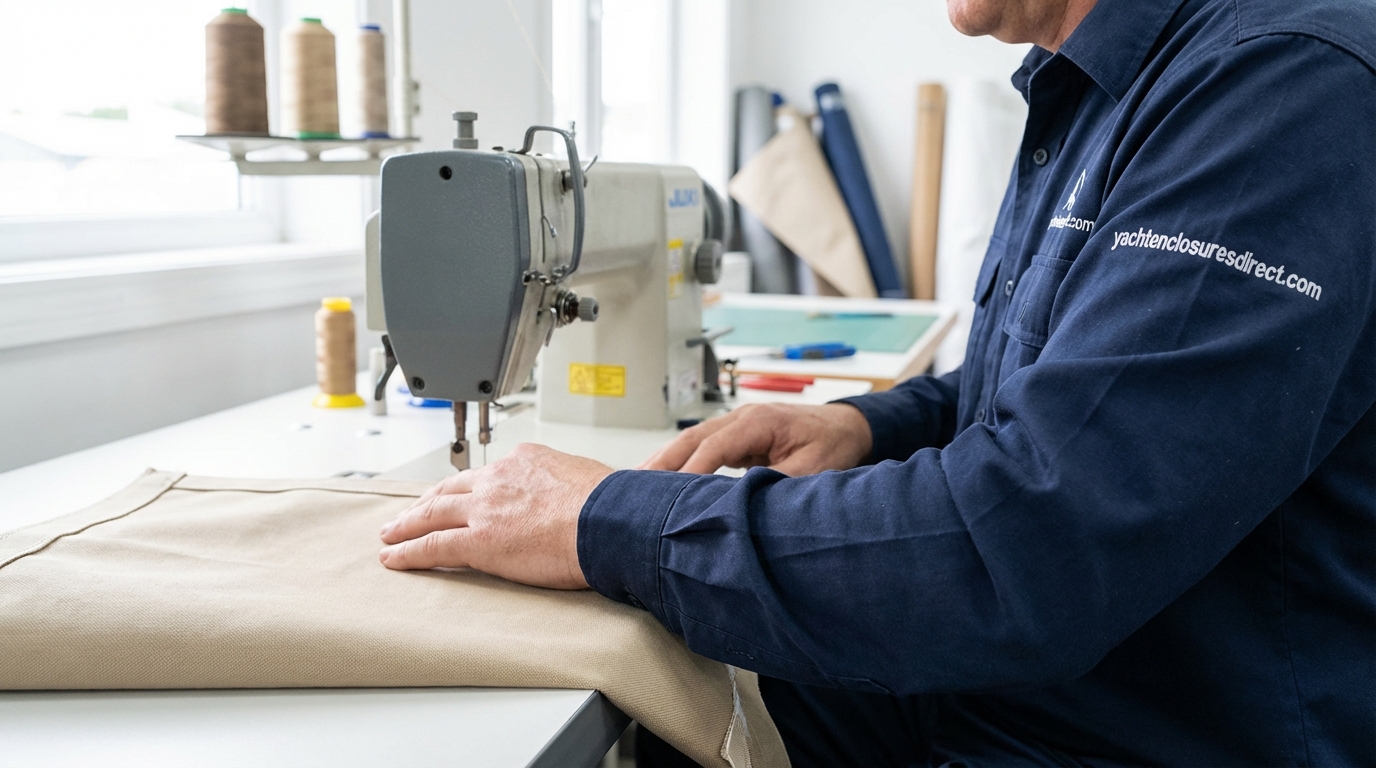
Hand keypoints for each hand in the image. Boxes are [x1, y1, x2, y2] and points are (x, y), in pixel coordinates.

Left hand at [378, 443, 612, 588]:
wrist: (610, 522)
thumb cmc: (612, 506)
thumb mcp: (590, 481)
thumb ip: (572, 487)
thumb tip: (583, 500)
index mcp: (527, 460)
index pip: (489, 474)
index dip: (469, 487)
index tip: (461, 495)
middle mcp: (500, 478)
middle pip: (452, 489)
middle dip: (427, 502)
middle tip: (409, 512)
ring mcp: (485, 508)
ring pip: (433, 515)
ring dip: (407, 525)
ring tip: (390, 535)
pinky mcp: (478, 540)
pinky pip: (432, 547)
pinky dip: (408, 553)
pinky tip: (394, 558)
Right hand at [639, 402, 872, 475]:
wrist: (847, 426)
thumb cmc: (833, 444)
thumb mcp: (812, 469)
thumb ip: (776, 483)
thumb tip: (742, 504)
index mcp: (759, 421)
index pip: (713, 447)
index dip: (690, 472)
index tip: (670, 498)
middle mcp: (741, 417)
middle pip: (691, 439)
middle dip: (661, 463)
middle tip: (631, 489)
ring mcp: (735, 424)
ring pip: (690, 441)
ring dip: (664, 462)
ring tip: (634, 486)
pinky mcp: (735, 436)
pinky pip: (700, 447)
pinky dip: (678, 462)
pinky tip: (660, 480)